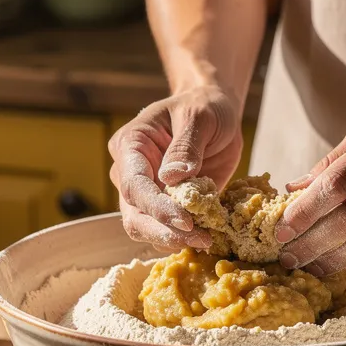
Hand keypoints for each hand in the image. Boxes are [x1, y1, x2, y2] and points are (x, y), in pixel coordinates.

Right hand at [108, 86, 243, 249]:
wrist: (215, 113)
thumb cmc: (204, 107)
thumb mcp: (199, 116)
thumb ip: (185, 146)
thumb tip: (172, 178)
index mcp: (130, 146)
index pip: (134, 185)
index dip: (156, 208)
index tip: (186, 221)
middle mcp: (130, 174)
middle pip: (134, 216)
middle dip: (163, 232)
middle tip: (199, 238)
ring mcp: (146, 194)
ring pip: (147, 229)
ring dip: (174, 239)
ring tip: (207, 238)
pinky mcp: (165, 206)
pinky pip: (168, 230)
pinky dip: (185, 237)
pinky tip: (208, 234)